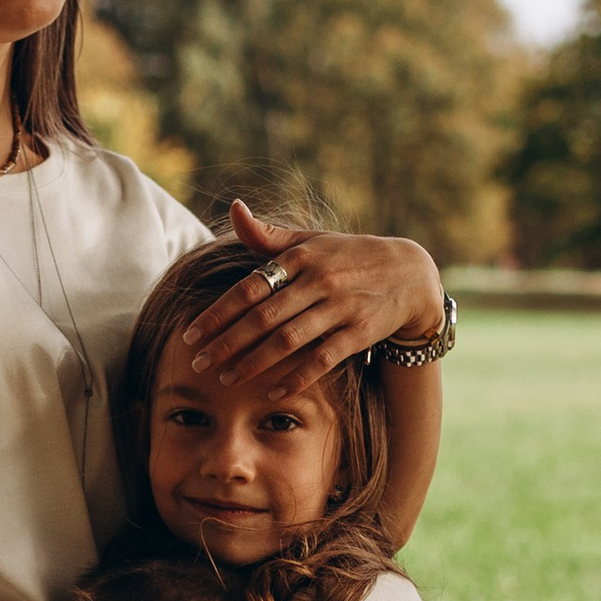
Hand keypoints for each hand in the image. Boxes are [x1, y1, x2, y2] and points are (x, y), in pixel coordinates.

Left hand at [188, 202, 441, 390]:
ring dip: (254, 362)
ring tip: (226, 379)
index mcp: (301, 257)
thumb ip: (268, 235)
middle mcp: (319, 282)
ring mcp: (340, 309)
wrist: (409, 274)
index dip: (218, 312)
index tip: (191, 333)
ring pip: (289, 340)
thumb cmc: (349, 256)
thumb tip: (234, 208)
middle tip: (198, 363)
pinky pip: (323, 359)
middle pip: (264, 317)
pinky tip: (273, 393)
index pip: (250, 288)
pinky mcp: (359, 333)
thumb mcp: (312, 240)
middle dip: (227, 343)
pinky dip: (297, 378)